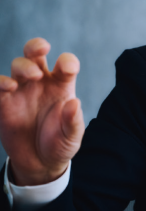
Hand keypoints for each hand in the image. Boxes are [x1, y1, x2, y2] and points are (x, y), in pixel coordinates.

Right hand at [0, 38, 84, 185]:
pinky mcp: (4, 104)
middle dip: (36, 46)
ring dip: (23, 66)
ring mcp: (22, 91)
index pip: (66, 64)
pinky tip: (7, 86)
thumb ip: (73, 122)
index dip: (67, 61)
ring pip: (18, 66)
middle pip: (36, 55)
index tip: (67, 69)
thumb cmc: (60, 145)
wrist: (40, 164)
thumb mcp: (72, 137)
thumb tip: (74, 103)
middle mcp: (41, 84)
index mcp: (62, 86)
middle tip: (42, 50)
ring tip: (30, 76)